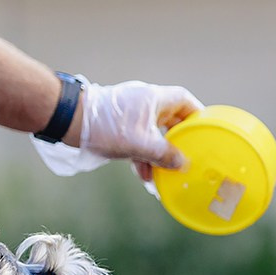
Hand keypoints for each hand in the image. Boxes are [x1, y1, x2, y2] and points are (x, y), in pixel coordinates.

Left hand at [76, 80, 202, 170]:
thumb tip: (183, 164)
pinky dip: (143, 156)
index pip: (185, 101)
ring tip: (165, 175)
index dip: (197, 116)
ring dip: (159, 154)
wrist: (70, 121)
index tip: (205, 132)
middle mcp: (145, 104)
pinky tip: (144, 176)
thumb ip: (163, 154)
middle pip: (171, 120)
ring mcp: (132, 115)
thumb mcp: (140, 144)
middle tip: (189, 156)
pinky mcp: (119, 126)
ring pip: (153, 134)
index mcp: (154, 99)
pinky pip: (139, 141)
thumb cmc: (107, 126)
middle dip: (178, 141)